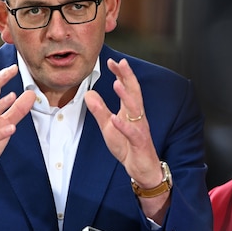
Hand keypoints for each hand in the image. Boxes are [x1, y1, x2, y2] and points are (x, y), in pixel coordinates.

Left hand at [85, 58, 162, 186]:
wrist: (142, 169)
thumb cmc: (128, 146)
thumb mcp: (109, 127)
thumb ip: (99, 110)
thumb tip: (88, 94)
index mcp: (131, 111)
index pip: (127, 88)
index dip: (121, 74)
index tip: (112, 61)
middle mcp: (138, 117)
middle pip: (134, 93)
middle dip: (127, 77)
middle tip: (120, 62)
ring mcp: (140, 129)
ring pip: (135, 110)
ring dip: (126, 97)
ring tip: (117, 84)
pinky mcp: (139, 143)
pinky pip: (132, 133)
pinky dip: (124, 126)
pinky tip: (115, 119)